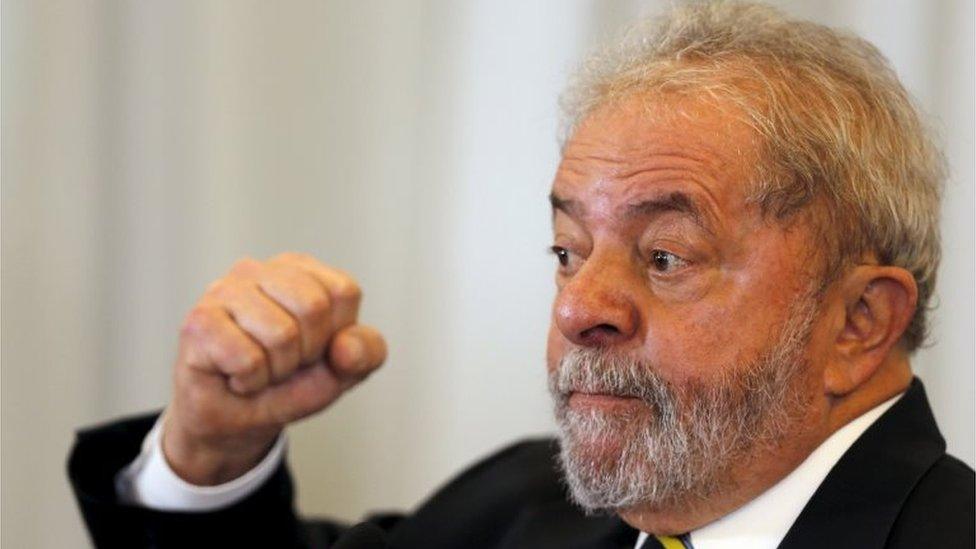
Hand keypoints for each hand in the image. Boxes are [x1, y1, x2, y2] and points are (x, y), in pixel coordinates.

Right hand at [162, 253, 386, 484]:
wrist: (236, 422)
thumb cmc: (287, 384)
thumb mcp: (343, 370)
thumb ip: (366, 352)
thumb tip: (345, 347)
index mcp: (300, 270)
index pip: (343, 292)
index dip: (336, 335)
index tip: (314, 349)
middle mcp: (260, 270)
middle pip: (313, 307)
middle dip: (306, 353)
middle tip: (283, 363)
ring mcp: (224, 291)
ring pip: (281, 334)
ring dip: (276, 370)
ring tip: (259, 369)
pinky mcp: (199, 321)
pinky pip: (247, 358)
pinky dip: (250, 381)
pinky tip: (235, 376)